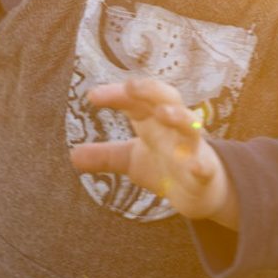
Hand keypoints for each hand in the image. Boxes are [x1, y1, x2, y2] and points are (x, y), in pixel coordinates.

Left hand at [69, 75, 238, 225]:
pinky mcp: (204, 171)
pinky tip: (195, 166)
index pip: (136, 100)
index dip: (117, 95)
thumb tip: (73, 155)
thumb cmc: (167, 166)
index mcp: (155, 121)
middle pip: (167, 99)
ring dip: (178, 117)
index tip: (93, 96)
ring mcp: (192, 148)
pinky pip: (205, 165)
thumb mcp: (131, 160)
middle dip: (151, 90)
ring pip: (190, 126)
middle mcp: (174, 128)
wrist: (201, 192)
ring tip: (163, 113)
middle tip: (131, 85)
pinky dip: (200, 164)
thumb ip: (105, 156)